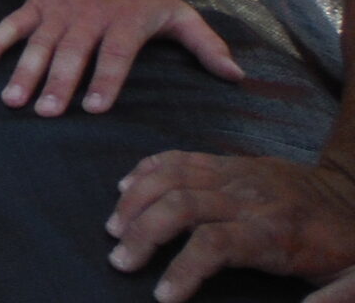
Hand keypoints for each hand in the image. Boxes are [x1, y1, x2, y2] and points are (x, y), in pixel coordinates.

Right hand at [0, 0, 240, 115]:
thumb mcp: (177, 12)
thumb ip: (205, 45)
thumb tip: (236, 77)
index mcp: (123, 22)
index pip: (113, 55)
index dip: (104, 80)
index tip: (93, 108)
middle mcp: (88, 16)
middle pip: (71, 53)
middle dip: (57, 82)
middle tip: (45, 111)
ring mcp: (57, 10)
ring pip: (39, 43)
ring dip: (24, 71)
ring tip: (13, 99)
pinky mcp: (35, 4)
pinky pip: (11, 24)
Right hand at [108, 152, 354, 300]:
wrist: (353, 194)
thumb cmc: (347, 248)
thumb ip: (335, 302)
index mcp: (274, 232)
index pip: (215, 244)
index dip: (183, 269)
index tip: (162, 296)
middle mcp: (246, 198)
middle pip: (181, 206)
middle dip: (143, 232)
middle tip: (120, 260)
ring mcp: (234, 174)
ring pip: (172, 176)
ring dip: (136, 199)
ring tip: (114, 227)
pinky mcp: (228, 161)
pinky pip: (180, 157)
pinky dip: (147, 168)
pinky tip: (126, 186)